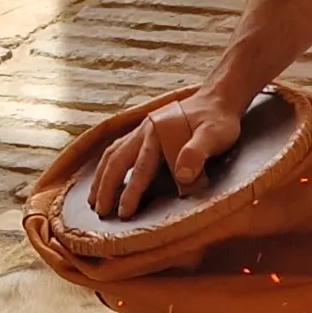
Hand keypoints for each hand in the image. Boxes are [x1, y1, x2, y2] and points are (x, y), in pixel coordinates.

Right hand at [86, 89, 246, 219]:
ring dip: (101, 177)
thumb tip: (181, 176)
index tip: (124, 213)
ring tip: (94, 200)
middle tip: (100, 212)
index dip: (131, 192)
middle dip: (106, 188)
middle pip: (117, 161)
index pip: (141, 168)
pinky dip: (107, 165)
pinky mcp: (143, 132)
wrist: (217, 99)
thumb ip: (197, 154)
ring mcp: (142, 130)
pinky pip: (117, 148)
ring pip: (112, 154)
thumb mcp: (214, 135)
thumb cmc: (217, 121)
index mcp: (159, 134)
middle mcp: (145, 131)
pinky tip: (104, 176)